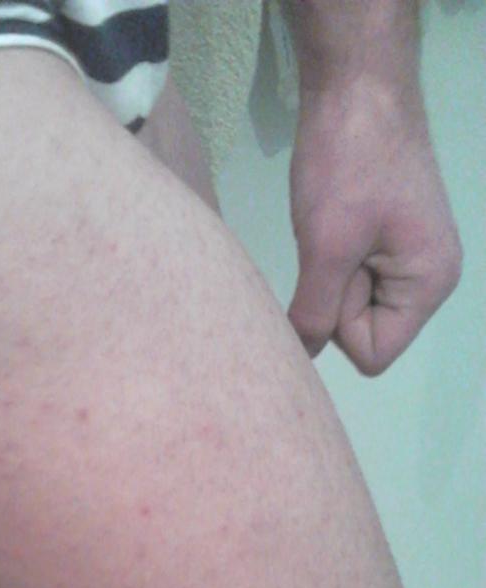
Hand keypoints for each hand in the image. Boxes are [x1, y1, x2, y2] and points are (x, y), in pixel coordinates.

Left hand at [286, 80, 462, 375]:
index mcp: (429, 285)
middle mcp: (429, 279)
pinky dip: (332, 260)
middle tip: (332, 242)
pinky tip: (332, 223)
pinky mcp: (387, 241)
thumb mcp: (326, 248)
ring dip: (330, 277)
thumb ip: (315, 314)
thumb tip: (300, 357)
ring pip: (352, 305)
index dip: (340, 324)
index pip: (372, 354)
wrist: (357, 88)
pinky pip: (350, 278)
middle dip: (337, 299)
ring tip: (332, 228)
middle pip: (364, 333)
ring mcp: (409, 259)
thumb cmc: (347, 165)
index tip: (336, 270)